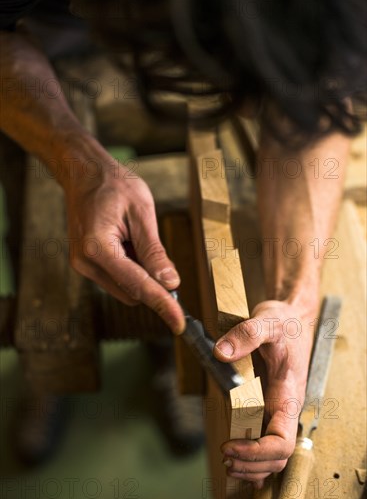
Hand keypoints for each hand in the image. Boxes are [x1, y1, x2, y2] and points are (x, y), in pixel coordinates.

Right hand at [63, 151, 184, 333]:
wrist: (84, 174)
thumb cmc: (113, 185)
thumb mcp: (142, 213)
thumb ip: (154, 252)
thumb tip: (170, 283)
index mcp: (97, 247)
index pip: (137, 285)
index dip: (162, 304)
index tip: (178, 323)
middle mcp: (85, 262)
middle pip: (131, 292)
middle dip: (153, 283)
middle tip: (160, 254)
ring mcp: (82, 266)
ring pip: (125, 288)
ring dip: (141, 275)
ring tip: (135, 238)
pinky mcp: (85, 265)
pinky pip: (117, 279)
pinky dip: (131, 269)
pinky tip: (127, 243)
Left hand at [213, 300, 315, 488]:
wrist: (292, 318)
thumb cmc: (284, 322)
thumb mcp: (267, 321)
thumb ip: (248, 335)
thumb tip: (221, 353)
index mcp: (288, 396)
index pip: (282, 442)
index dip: (257, 451)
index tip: (230, 446)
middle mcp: (284, 408)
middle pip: (277, 457)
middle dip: (251, 464)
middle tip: (225, 458)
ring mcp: (277, 410)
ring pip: (272, 455)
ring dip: (252, 466)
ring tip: (228, 462)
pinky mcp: (268, 406)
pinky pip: (265, 440)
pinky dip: (254, 458)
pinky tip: (239, 462)